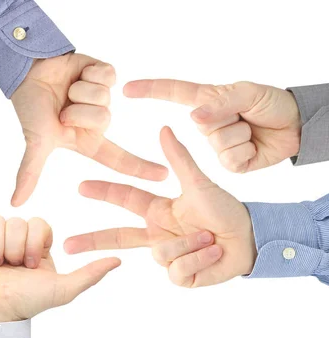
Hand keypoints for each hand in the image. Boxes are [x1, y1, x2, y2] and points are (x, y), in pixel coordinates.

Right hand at [0, 168, 120, 322]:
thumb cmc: (29, 301)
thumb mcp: (64, 288)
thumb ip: (90, 274)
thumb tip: (119, 260)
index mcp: (39, 243)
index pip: (39, 223)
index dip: (35, 242)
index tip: (31, 265)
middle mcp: (18, 235)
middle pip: (18, 221)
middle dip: (15, 247)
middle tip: (12, 267)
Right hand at [10, 54, 167, 205]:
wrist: (27, 71)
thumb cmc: (31, 108)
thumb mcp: (36, 142)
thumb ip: (30, 172)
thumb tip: (16, 204)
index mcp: (87, 141)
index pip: (118, 158)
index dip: (140, 168)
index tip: (164, 176)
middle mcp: (98, 121)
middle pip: (103, 119)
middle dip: (77, 111)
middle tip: (62, 107)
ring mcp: (103, 97)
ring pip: (105, 97)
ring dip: (79, 91)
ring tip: (67, 90)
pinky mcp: (105, 74)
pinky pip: (109, 76)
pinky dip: (88, 73)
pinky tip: (78, 73)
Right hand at [64, 127, 256, 287]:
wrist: (250, 239)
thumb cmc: (225, 211)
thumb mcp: (200, 184)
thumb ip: (180, 159)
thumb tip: (164, 128)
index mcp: (158, 210)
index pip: (124, 199)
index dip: (103, 191)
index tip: (80, 186)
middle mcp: (157, 233)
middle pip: (117, 237)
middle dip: (91, 241)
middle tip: (66, 246)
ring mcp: (167, 256)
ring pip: (161, 253)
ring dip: (189, 244)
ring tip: (209, 238)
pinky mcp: (180, 276)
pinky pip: (177, 270)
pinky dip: (197, 259)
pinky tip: (211, 253)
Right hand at [124, 79, 300, 172]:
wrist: (296, 127)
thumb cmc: (271, 104)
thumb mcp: (249, 93)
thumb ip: (221, 103)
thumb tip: (193, 117)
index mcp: (207, 100)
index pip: (172, 92)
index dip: (149, 90)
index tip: (126, 89)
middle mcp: (207, 123)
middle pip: (203, 126)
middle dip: (229, 121)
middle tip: (247, 116)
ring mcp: (216, 145)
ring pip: (218, 145)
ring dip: (242, 137)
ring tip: (253, 131)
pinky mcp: (228, 163)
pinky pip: (230, 161)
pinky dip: (247, 153)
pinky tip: (254, 147)